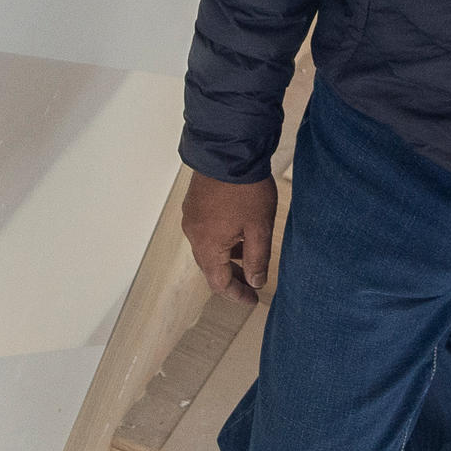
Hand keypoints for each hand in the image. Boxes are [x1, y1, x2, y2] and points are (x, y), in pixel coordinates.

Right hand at [183, 175, 277, 302]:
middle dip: (232, 278)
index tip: (252, 300)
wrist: (228, 150)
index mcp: (208, 246)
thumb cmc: (245, 189)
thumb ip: (257, 259)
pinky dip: (220, 240)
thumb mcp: (259, 228)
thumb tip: (255, 282)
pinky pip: (205, 231)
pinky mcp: (194, 204)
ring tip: (249, 257)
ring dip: (227, 258)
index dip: (237, 294)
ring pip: (207, 249)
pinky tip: (238, 234)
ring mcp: (191, 218)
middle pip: (210, 268)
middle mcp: (194, 234)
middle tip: (252, 283)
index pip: (219, 283)